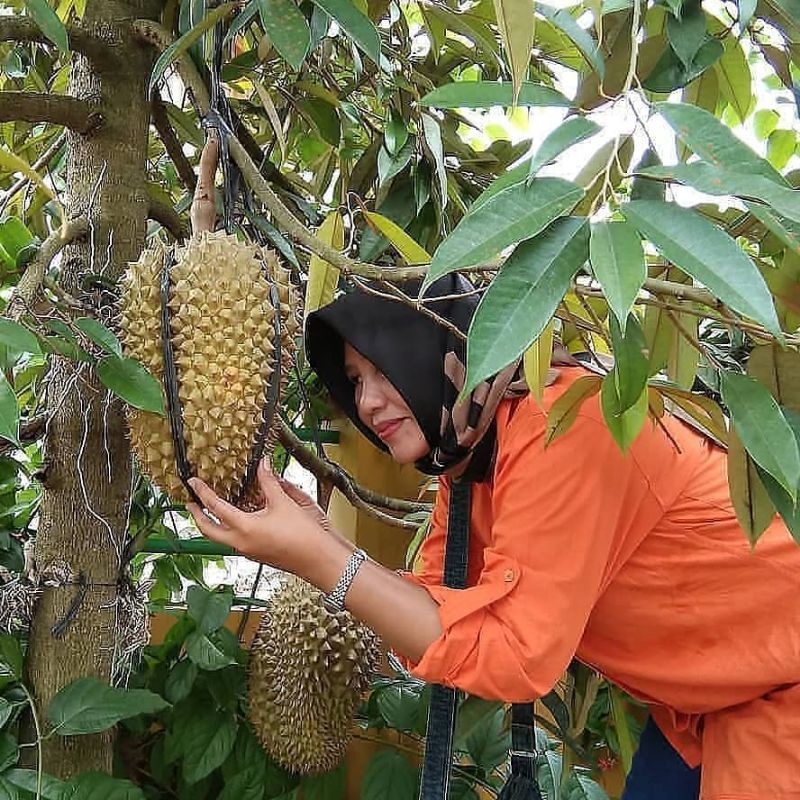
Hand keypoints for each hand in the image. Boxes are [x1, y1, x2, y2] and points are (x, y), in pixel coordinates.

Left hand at [186, 460, 332, 574]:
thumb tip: (263, 465)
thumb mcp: (285, 503)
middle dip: (197, 516)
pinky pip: (235, 541)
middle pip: (209, 530)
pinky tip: (237, 520)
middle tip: (191, 503)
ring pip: (220, 538)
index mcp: (244, 528)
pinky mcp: (257, 554)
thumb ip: (270, 482)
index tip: (193, 483)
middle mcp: (241, 543)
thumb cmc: (305, 535)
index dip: (202, 493)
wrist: (320, 560)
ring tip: (210, 511)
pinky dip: (228, 529)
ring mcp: (248, 551)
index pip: (215, 508)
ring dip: (212, 524)